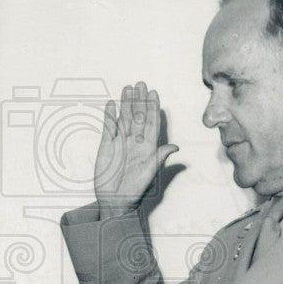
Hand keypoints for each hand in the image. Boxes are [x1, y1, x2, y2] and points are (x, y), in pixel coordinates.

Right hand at [94, 81, 177, 218]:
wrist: (115, 200)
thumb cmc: (135, 190)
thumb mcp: (149, 174)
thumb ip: (159, 158)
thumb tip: (175, 147)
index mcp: (148, 147)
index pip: (151, 122)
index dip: (152, 108)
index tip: (153, 93)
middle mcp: (135, 142)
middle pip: (137, 116)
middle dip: (139, 100)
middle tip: (140, 84)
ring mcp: (120, 143)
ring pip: (124, 118)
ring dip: (126, 103)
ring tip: (127, 88)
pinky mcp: (106, 146)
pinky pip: (109, 127)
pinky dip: (110, 116)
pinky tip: (112, 104)